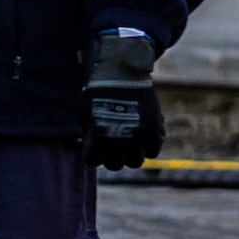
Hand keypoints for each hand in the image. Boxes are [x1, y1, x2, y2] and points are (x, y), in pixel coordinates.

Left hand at [86, 27, 161, 170]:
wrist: (122, 73)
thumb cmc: (98, 92)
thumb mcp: (83, 112)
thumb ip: (87, 132)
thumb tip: (90, 147)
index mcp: (98, 135)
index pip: (92, 161)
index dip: (92, 155)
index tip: (93, 147)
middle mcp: (119, 139)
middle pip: (114, 165)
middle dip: (110, 157)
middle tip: (111, 147)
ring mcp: (139, 135)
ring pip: (135, 162)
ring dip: (130, 155)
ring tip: (126, 143)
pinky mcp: (154, 129)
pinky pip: (153, 151)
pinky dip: (147, 147)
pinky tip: (140, 136)